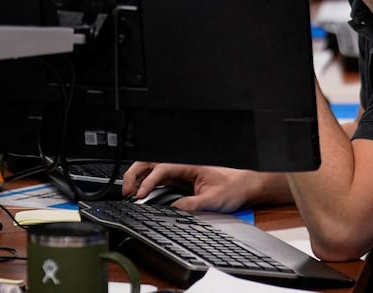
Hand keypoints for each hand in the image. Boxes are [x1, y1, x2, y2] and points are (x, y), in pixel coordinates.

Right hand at [122, 163, 287, 212]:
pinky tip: (142, 193)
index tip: (141, 194)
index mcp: (188, 164)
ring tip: (129, 192)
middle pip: (150, 163)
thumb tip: (173, 210)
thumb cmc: (233, 187)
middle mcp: (182, 164)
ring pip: (152, 168)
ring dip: (138, 177)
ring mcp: (180, 171)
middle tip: (127, 191)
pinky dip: (147, 183)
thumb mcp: (214, 200)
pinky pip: (159, 177)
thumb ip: (192, 204)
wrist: (246, 185)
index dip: (148, 181)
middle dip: (135, 174)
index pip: (161, 168)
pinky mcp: (181, 178)